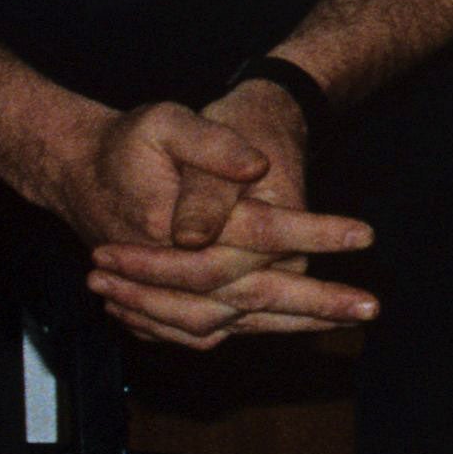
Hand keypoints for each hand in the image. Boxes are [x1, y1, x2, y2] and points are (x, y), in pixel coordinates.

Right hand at [66, 88, 376, 349]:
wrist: (80, 172)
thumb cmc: (129, 143)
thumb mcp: (165, 121)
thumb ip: (211, 145)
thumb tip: (254, 169)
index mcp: (170, 224)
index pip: (256, 235)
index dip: (313, 234)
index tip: (365, 234)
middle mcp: (163, 269)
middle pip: (249, 295)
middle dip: (315, 304)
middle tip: (372, 308)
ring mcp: (153, 296)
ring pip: (230, 323)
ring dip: (290, 325)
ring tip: (347, 319)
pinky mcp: (152, 308)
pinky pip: (205, 332)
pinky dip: (250, 331)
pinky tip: (297, 328)